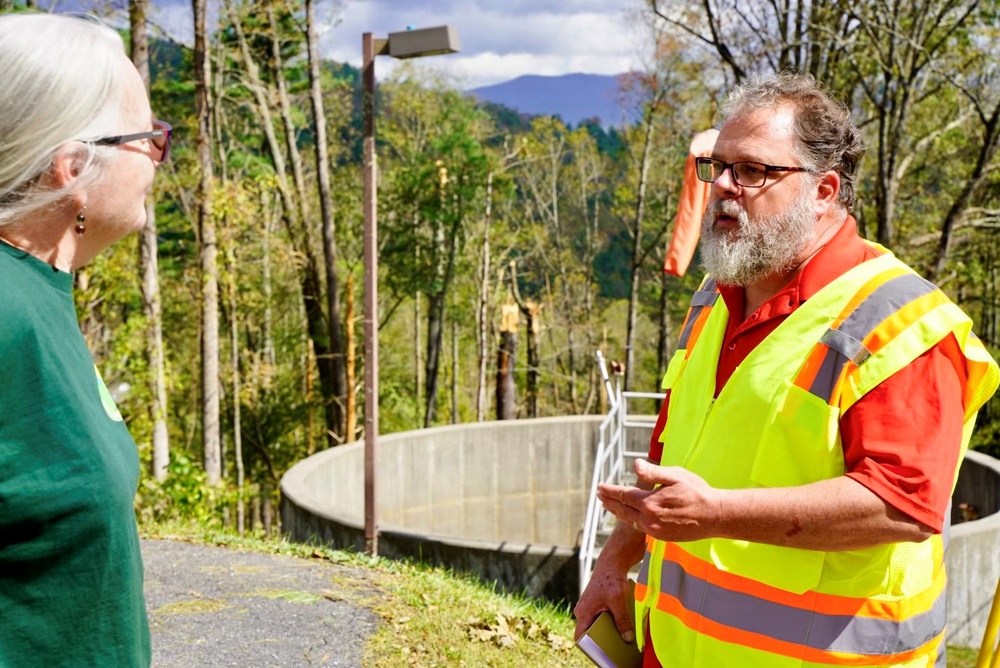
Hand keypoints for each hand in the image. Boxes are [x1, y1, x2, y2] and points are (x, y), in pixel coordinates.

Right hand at [573, 566, 634, 642]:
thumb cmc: (610, 580)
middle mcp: (583, 612)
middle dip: (603, 639)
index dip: (589, 647)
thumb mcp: (618, 601)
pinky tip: (621, 623)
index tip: (602, 653)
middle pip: (591, 632)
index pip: (580, 636)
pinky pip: (601, 619)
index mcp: (583, 612)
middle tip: (616, 645)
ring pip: (597, 625)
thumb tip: (628, 638)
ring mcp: (588, 609)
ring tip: (621, 634)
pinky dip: (610, 622)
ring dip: (608, 630)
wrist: (611, 564)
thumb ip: (622, 620)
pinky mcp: (595, 606)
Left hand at [597, 460, 723, 542]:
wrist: (715, 517)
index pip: (623, 495)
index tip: (599, 486)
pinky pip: (641, 528)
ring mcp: (655, 531)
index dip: (610, 491)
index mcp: (650, 503)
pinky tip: (630, 517)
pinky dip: (631, 520)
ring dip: (618, 512)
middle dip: (609, 502)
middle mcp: (649, 519)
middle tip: (599, 495)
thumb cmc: (697, 492)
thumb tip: (635, 465)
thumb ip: (653, 473)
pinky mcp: (662, 537)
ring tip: (610, 505)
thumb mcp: (675, 476)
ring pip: (630, 520)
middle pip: (623, 509)